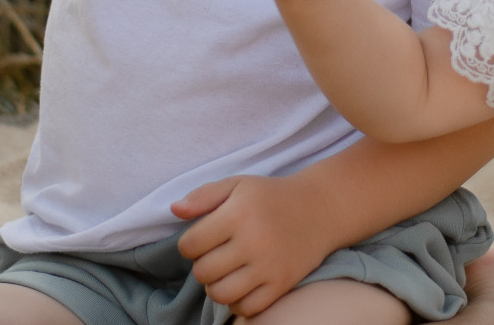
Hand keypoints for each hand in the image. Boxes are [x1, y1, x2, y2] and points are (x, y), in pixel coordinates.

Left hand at [173, 174, 333, 316]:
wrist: (319, 209)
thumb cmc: (270, 196)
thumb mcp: (237, 185)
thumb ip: (203, 196)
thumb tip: (174, 210)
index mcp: (238, 214)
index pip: (190, 245)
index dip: (189, 244)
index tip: (202, 238)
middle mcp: (253, 242)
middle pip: (203, 271)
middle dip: (203, 264)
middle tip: (216, 253)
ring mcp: (269, 267)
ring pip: (220, 294)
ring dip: (216, 285)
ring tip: (225, 271)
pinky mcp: (282, 284)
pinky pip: (246, 308)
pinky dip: (237, 301)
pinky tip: (241, 284)